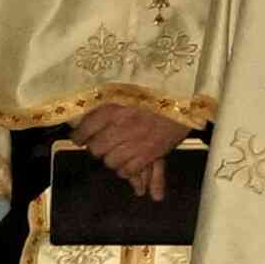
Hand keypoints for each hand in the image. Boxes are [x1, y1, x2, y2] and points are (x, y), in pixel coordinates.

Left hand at [70, 102, 186, 192]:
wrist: (186, 101)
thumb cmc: (156, 94)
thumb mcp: (126, 93)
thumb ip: (103, 106)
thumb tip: (77, 122)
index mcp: (113, 108)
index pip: (85, 129)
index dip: (79, 136)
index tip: (80, 138)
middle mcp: (121, 126)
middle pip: (96, 149)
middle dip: (97, 148)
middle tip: (102, 144)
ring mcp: (136, 142)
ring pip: (111, 162)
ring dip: (113, 159)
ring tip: (119, 152)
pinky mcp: (150, 154)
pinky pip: (128, 171)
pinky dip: (127, 170)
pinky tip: (130, 163)